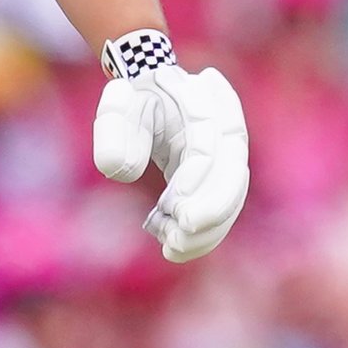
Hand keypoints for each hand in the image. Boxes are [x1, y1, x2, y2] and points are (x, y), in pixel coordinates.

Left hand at [92, 45, 249, 261]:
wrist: (152, 100)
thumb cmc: (135, 100)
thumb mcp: (118, 104)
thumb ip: (113, 127)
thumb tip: (122, 171)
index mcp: (204, 102)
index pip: (211, 144)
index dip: (196, 179)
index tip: (171, 206)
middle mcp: (226, 128)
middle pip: (234, 174)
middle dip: (210, 212)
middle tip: (176, 239)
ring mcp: (230, 155)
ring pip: (233, 199)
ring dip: (207, 231)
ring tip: (169, 247)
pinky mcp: (223, 180)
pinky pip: (224, 212)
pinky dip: (204, 235)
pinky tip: (172, 246)